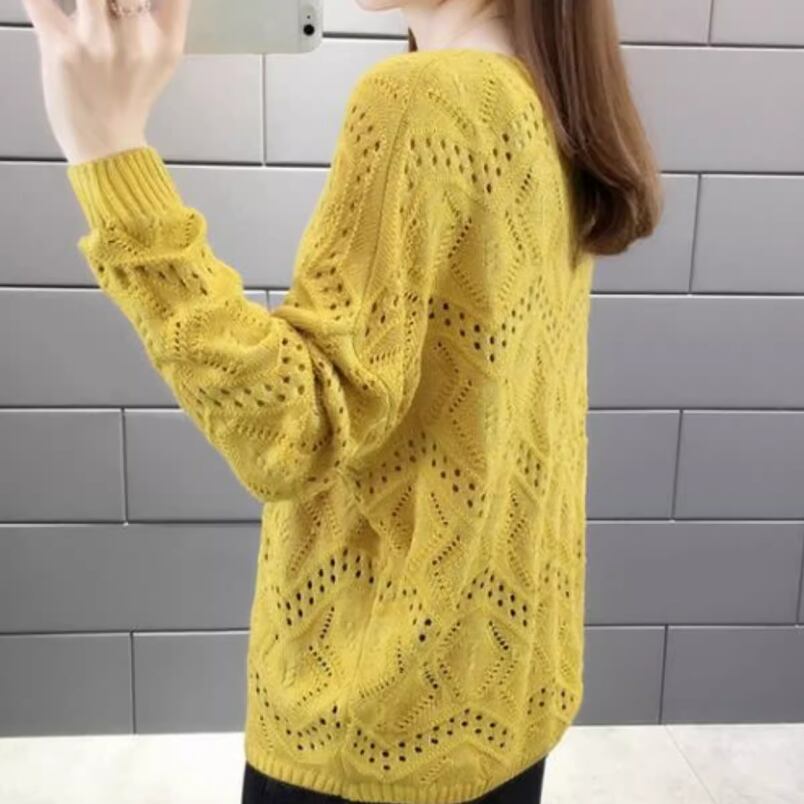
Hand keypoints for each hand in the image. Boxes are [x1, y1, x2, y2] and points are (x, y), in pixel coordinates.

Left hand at [24, 0, 190, 164]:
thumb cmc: (130, 100)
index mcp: (165, 43)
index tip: (134, 3)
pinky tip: (45, 5)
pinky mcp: (60, 47)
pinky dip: (38, 0)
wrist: (107, 147)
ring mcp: (97, 44)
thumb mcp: (162, 61)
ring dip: (85, 1)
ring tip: (83, 12)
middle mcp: (135, 41)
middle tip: (99, 9)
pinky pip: (40, 2)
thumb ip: (163, 18)